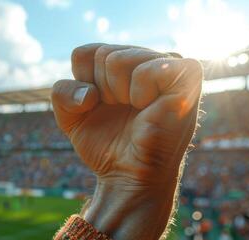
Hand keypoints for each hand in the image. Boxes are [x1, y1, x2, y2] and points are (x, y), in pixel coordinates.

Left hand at [51, 44, 202, 239]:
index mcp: (124, 62)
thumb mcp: (71, 117)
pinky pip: (150, 69)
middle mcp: (148, 59)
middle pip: (102, 55)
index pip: (86, 53)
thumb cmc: (106, 146)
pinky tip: (150, 108)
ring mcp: (168, 66)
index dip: (85, 85)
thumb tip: (89, 94)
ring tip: (137, 110)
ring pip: (120, 59)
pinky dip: (141, 92)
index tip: (101, 107)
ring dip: (119, 94)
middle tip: (123, 112)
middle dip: (103, 91)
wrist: (127, 177)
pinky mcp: (187, 78)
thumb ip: (62, 93)